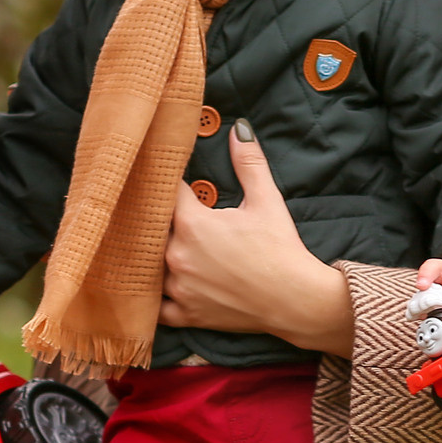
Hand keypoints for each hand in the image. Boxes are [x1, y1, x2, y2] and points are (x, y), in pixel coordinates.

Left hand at [159, 119, 354, 355]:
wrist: (296, 300)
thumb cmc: (281, 249)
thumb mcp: (267, 201)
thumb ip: (248, 163)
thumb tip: (239, 128)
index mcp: (192, 224)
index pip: (165, 192)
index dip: (166, 182)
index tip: (163, 175)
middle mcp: (176, 255)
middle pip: (149, 229)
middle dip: (154, 218)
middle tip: (153, 208)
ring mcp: (178, 287)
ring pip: (147, 266)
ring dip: (148, 255)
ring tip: (145, 243)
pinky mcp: (184, 314)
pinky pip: (154, 306)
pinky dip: (150, 297)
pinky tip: (150, 286)